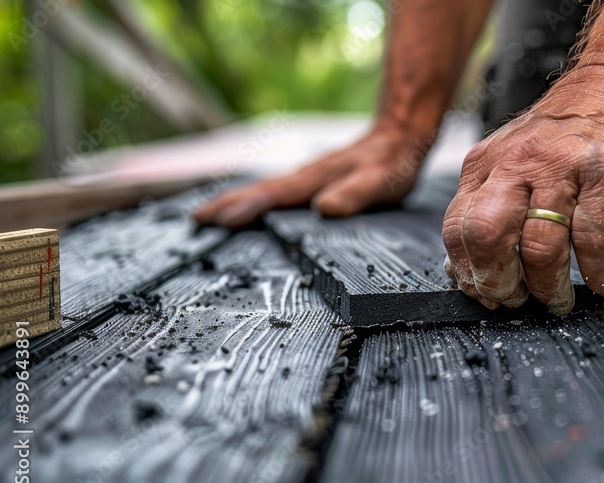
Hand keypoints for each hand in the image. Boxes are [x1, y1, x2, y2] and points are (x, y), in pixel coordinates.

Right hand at [193, 123, 432, 226]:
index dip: (245, 209)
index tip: (216, 220)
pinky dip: (257, 198)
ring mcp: (308, 177)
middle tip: (195, 220)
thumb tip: (323, 209)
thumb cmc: (392, 163)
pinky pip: (278, 190)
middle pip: (259, 192)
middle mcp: (306, 177)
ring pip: (265, 190)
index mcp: (315, 181)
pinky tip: (251, 206)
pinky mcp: (314, 179)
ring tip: (209, 215)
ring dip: (235, 201)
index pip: (273, 197)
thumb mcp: (380, 182)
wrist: (401, 134)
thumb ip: (355, 195)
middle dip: (226, 205)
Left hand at [442, 64, 603, 314]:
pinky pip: (594, 239)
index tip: (485, 294)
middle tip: (516, 301)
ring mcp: (562, 168)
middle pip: (487, 237)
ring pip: (539, 247)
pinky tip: (603, 283)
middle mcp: (518, 164)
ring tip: (559, 301)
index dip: (468, 272)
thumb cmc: (570, 129)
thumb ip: (490, 204)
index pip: (457, 229)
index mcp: (487, 164)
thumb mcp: (513, 158)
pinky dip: (598, 272)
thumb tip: (466, 265)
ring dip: (549, 288)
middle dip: (499, 283)